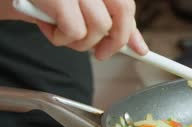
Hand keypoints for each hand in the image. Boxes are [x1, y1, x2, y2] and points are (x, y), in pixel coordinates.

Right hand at [11, 0, 148, 59]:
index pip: (126, 5)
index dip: (132, 31)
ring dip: (80, 41)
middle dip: (115, 41)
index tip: (140, 51)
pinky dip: (62, 38)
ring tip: (61, 31)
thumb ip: (112, 23)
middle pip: (122, 12)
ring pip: (99, 27)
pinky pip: (75, 31)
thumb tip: (139, 47)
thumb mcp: (83, 10)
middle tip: (100, 53)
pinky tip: (48, 27)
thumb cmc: (47, 2)